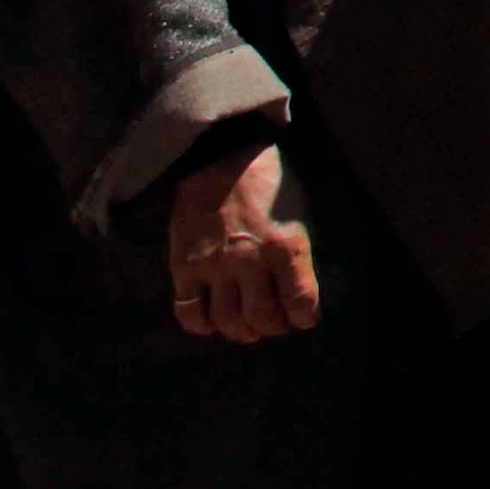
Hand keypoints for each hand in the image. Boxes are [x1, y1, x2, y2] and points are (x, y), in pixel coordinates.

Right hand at [166, 145, 320, 343]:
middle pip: (262, 317)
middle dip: (272, 327)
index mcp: (286, 245)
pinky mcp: (184, 266)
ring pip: (227, 320)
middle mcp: (250, 261)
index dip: (305, 317)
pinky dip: (201, 325)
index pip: (301, 300)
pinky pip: (189, 310)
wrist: (221, 157)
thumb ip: (297, 252)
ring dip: (240, 331)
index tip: (304, 318)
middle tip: (273, 323)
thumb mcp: (298, 213)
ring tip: (246, 327)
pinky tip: (210, 322)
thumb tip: (299, 288)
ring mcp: (214, 265)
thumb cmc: (269, 184)